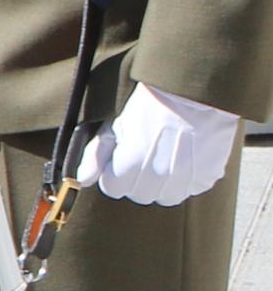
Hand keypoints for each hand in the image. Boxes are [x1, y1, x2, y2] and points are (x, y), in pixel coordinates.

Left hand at [78, 81, 238, 208]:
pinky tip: (185, 157)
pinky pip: (190, 190)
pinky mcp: (207, 178)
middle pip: (139, 195)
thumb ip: (95, 155)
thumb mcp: (114, 125)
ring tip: (165, 156)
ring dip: (162, 183)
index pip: (113, 189)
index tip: (122, 159)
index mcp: (129, 164)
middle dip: (137, 180)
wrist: (193, 93)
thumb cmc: (150, 106)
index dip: (114, 173)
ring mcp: (184, 179)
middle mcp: (157, 177)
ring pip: (165, 197)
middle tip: (145, 155)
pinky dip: (186, 179)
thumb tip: (82, 179)